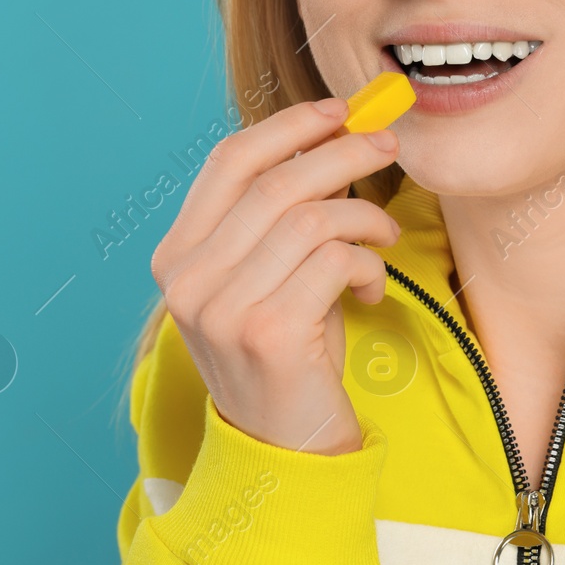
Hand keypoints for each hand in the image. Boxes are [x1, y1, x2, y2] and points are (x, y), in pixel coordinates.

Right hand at [150, 97, 401, 454]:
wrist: (285, 452)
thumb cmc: (286, 357)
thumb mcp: (265, 279)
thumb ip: (277, 220)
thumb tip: (333, 139)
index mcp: (177, 257)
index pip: (228, 162)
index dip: (287, 127)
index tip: (338, 112)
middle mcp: (188, 279)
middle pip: (275, 182)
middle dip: (341, 152)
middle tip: (387, 146)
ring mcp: (222, 308)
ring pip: (310, 218)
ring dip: (364, 217)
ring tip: (385, 237)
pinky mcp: (268, 332)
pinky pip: (335, 260)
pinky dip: (369, 264)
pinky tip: (372, 290)